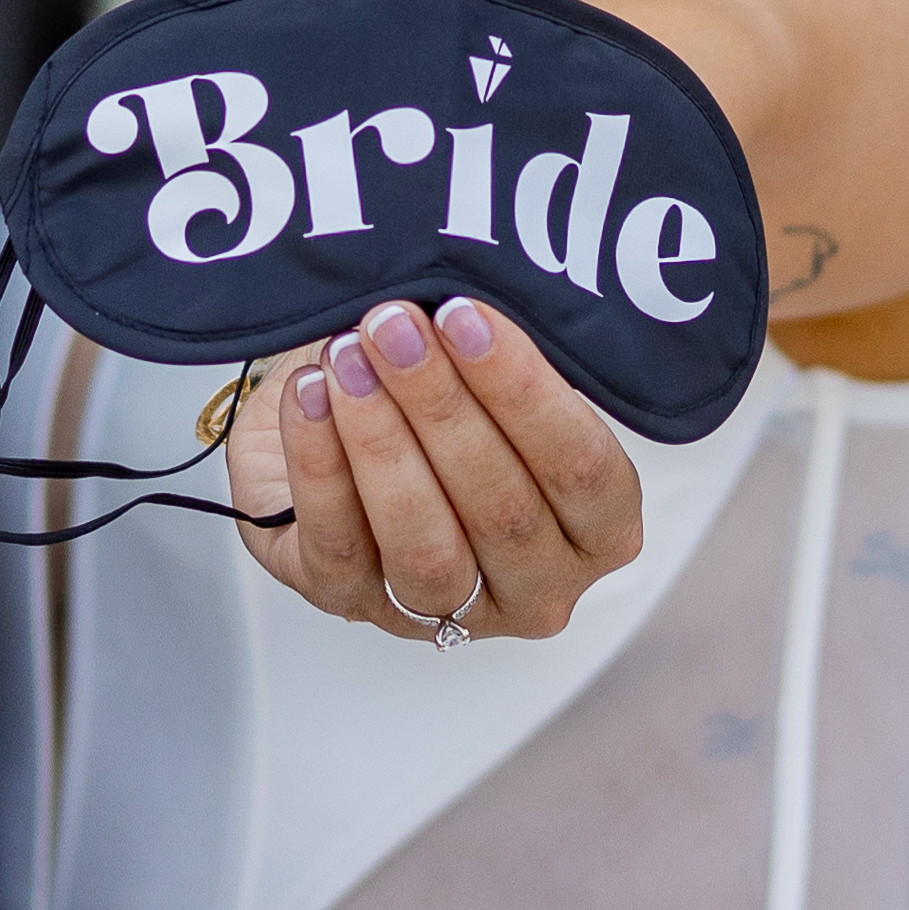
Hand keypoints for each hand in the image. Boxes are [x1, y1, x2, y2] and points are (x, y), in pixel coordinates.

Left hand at [221, 298, 642, 641]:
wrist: (322, 435)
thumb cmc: (432, 401)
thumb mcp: (483, 370)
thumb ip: (496, 352)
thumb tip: (467, 298)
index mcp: (598, 530)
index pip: (584, 470)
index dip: (525, 392)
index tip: (467, 316)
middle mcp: (535, 587)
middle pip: (502, 508)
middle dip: (442, 405)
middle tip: (395, 326)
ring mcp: (443, 611)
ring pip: (424, 542)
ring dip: (383, 440)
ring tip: (349, 358)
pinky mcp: (350, 602)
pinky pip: (339, 543)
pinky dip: (320, 463)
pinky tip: (310, 395)